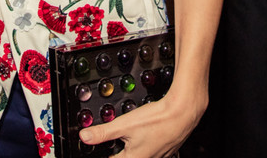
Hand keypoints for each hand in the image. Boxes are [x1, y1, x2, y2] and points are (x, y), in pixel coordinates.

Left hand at [79, 89, 201, 156]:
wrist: (181, 113)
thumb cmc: (156, 120)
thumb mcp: (124, 125)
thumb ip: (103, 132)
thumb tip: (85, 137)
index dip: (106, 154)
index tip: (104, 150)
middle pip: (127, 157)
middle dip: (120, 150)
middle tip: (115, 142)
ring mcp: (159, 156)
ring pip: (140, 154)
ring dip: (132, 147)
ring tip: (130, 136)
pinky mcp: (167, 149)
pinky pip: (153, 151)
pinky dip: (146, 143)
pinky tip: (146, 134)